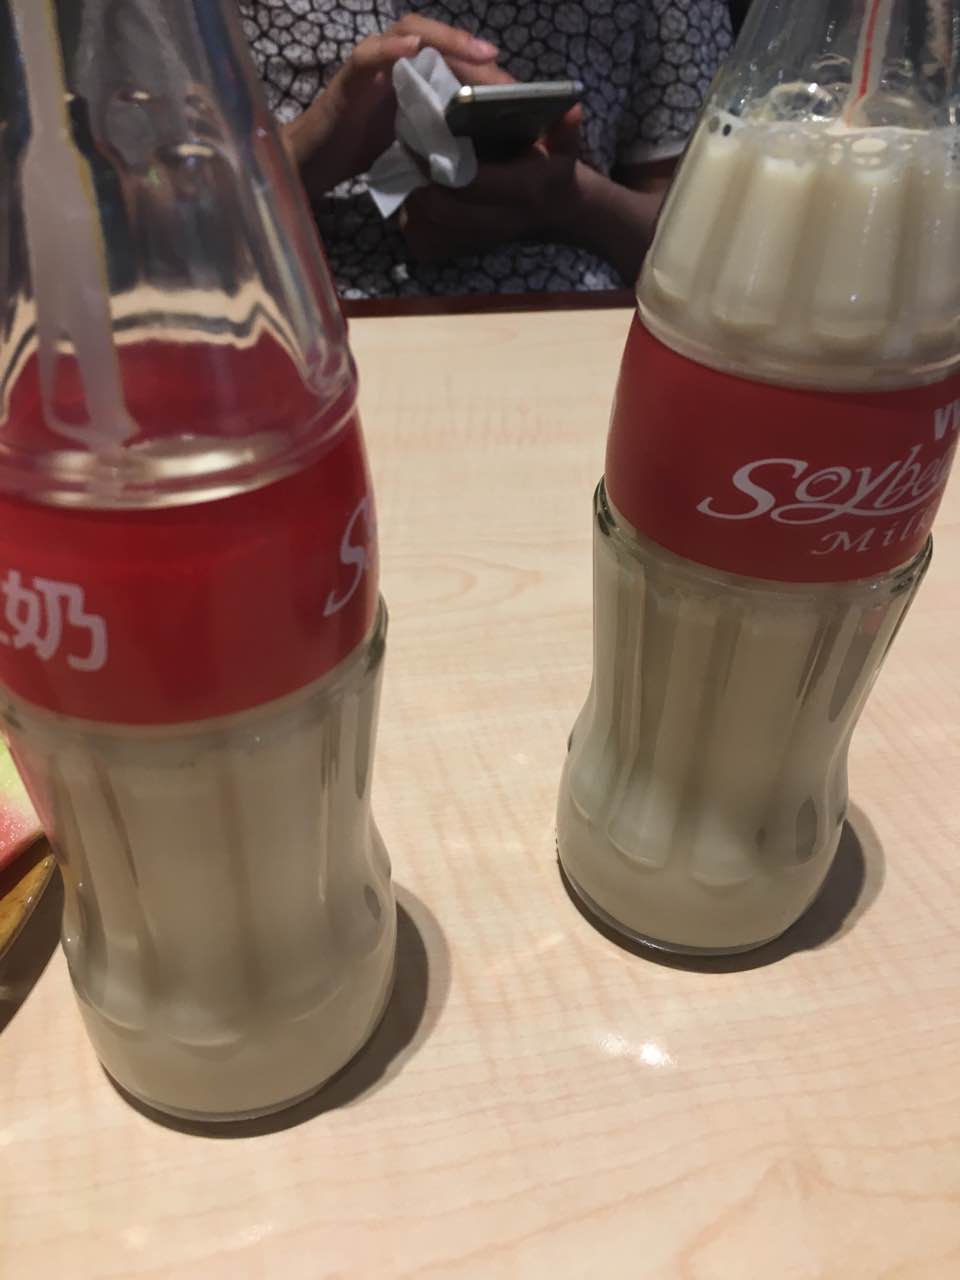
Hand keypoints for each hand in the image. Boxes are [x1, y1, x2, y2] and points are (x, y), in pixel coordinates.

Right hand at [285, 15, 501, 194]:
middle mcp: (391, 62)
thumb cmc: (364, 153)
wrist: (317, 166)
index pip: (447, 56)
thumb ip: (441, 133)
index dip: (479, 65)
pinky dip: (388, 48)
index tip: (511, 84)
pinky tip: (410, 48)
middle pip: (434, 39)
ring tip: (474, 50)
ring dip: (443, 38)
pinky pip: (367, 55)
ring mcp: (370, 67)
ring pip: (407, 32)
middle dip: (469, 49)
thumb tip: (486, 146)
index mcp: (409, 75)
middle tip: (500, 66)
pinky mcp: (347, 82)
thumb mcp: (414, 143)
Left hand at [399, 107, 584, 259]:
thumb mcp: (565, 148)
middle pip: (446, 212)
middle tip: (410, 158)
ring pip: (436, 231)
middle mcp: (501, 221)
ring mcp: (485, 239)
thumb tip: (572, 108)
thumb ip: (565, 129)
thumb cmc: (555, 172)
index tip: (423, 143)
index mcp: (521, 192)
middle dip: (423, 187)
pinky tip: (415, 201)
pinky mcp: (471, 248)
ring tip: (408, 176)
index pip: (472, 183)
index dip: (443, 167)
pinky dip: (417, 226)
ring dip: (417, 206)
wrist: (558, 214)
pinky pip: (433, 245)